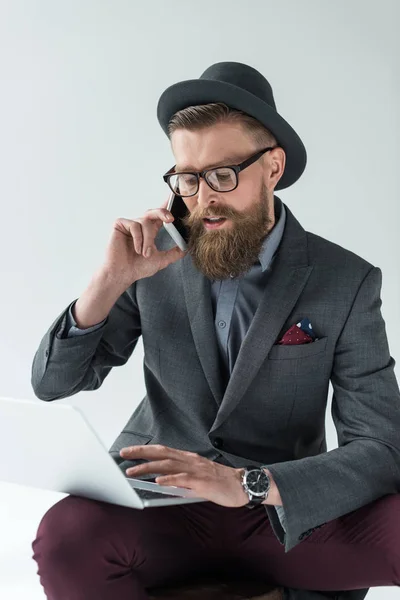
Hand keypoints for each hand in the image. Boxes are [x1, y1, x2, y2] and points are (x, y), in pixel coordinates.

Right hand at [101, 196, 186, 287]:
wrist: (122, 274)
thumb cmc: (137, 267)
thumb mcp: (161, 260)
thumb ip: (173, 253)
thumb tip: (186, 249)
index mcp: (150, 231)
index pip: (160, 217)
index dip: (167, 207)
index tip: (175, 199)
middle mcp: (140, 226)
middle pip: (153, 212)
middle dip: (163, 212)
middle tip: (170, 219)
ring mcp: (130, 224)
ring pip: (145, 222)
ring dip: (147, 240)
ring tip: (144, 253)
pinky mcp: (119, 224)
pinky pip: (134, 225)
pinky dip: (138, 238)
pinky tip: (136, 249)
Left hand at [120, 444, 248, 507]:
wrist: (243, 485)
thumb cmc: (220, 482)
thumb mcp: (197, 476)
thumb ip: (180, 478)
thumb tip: (161, 482)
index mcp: (188, 458)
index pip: (162, 450)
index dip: (144, 450)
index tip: (128, 451)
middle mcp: (190, 460)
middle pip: (161, 453)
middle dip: (140, 453)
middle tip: (123, 454)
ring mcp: (196, 470)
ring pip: (168, 465)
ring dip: (148, 467)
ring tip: (132, 472)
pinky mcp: (202, 482)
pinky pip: (183, 479)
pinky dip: (169, 479)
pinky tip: (158, 481)